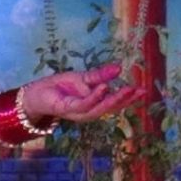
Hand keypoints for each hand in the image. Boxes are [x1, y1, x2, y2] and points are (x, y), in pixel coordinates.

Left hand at [22, 63, 143, 123]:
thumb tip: (119, 68)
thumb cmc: (59, 87)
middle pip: (110, 108)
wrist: (36, 92)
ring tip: (126, 88)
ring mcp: (78, 112)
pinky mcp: (67, 109)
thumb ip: (100, 75)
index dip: (129, 98)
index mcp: (94, 104)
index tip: (144, 90)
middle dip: (125, 100)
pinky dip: (94, 97)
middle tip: (139, 90)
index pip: (115, 103)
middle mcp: (88, 111)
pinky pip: (84, 104)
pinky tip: (103, 88)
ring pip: (99, 109)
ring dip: (113, 99)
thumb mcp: (83, 78)